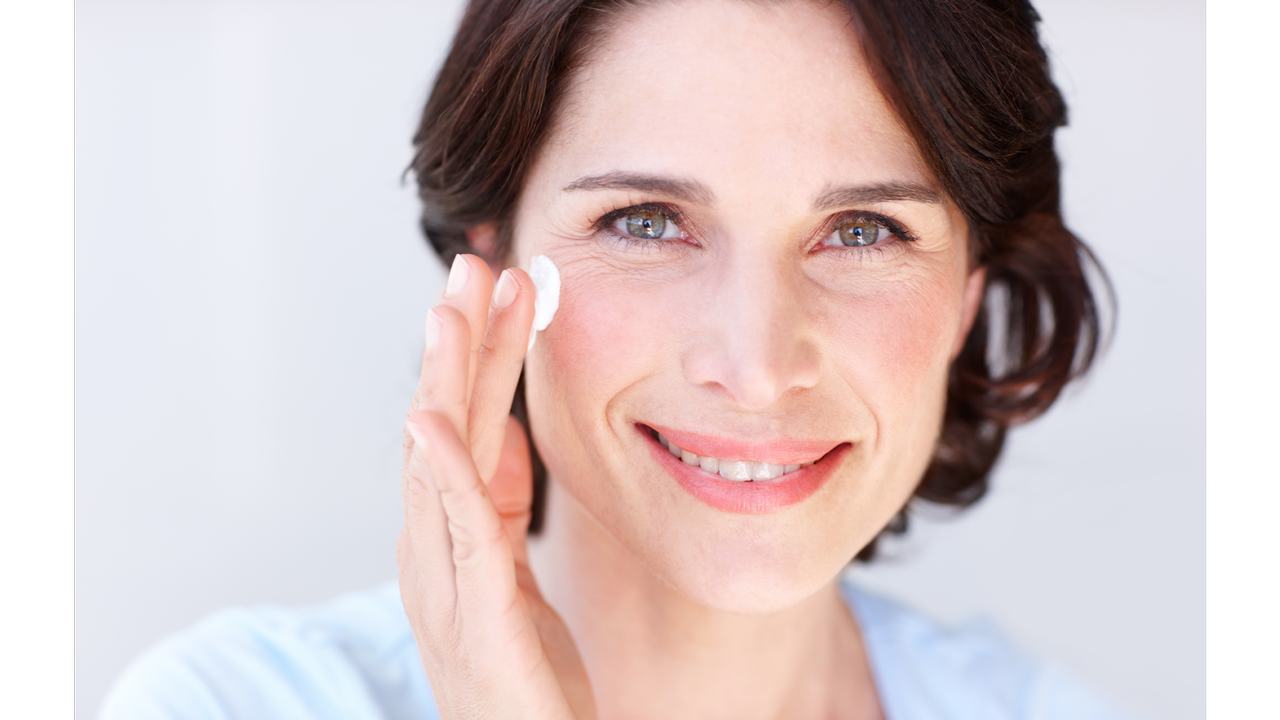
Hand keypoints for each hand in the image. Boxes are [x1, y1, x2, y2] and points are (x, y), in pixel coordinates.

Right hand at [397, 254, 595, 719]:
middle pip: (440, 427)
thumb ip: (494, 505)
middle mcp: (435, 554)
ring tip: (452, 308)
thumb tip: (492, 433)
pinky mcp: (480, 623)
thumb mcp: (511, 574)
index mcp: (449, 539)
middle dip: (457, 343)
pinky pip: (459, 536)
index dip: (478, 353)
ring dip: (445, 382)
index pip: (461, 424)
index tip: (498, 286)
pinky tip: (433, 420)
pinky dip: (443, 473)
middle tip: (472, 263)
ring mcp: (449, 588)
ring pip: (439, 464)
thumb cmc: (522, 678)